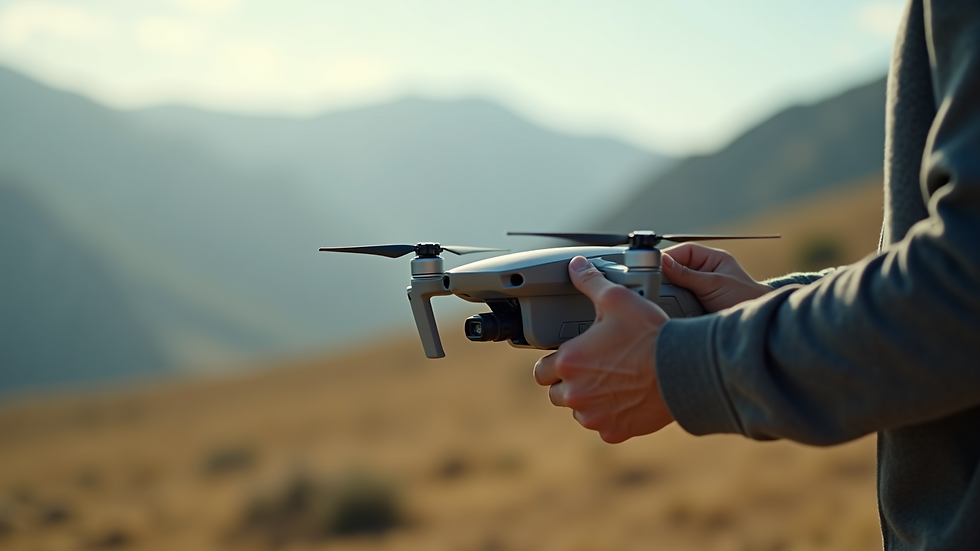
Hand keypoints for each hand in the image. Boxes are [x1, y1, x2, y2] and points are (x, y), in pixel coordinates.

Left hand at [533, 256, 673, 442]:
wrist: (684, 369)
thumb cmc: (650, 334)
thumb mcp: (618, 299)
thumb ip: (590, 282)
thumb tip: (575, 266)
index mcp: (569, 362)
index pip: (541, 370)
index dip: (553, 362)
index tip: (570, 357)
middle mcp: (576, 393)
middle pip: (556, 393)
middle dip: (569, 382)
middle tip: (592, 368)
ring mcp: (594, 415)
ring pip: (579, 410)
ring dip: (588, 400)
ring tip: (611, 382)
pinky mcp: (614, 431)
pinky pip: (603, 426)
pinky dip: (610, 416)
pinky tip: (625, 399)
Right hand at [661, 243, 771, 312]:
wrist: (758, 324)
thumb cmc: (745, 298)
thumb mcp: (714, 284)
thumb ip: (687, 274)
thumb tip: (664, 262)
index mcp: (712, 259)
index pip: (683, 251)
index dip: (667, 257)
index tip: (652, 266)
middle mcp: (705, 271)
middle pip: (676, 267)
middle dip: (665, 275)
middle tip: (653, 283)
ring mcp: (700, 288)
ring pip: (675, 284)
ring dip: (668, 291)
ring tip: (660, 296)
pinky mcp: (696, 304)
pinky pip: (678, 300)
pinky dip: (672, 303)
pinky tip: (667, 306)